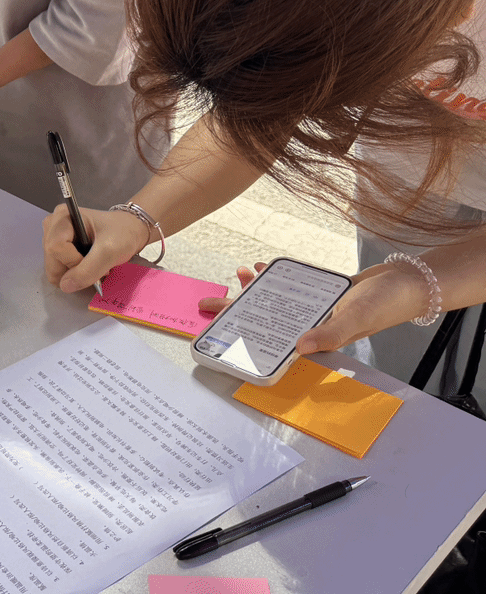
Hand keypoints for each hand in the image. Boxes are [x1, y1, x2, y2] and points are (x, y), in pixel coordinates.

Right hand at [43, 206, 150, 292]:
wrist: (131, 230)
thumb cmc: (123, 233)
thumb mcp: (109, 252)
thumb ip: (88, 270)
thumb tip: (65, 286)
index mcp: (63, 216)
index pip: (55, 248)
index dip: (72, 261)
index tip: (93, 260)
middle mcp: (53, 224)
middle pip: (51, 259)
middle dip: (73, 269)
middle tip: (95, 264)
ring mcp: (53, 236)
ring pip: (54, 267)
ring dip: (74, 271)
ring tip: (93, 262)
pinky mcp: (58, 247)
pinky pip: (59, 269)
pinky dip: (74, 272)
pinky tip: (87, 263)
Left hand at [201, 261, 430, 355]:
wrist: (406, 283)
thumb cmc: (385, 306)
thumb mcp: (355, 320)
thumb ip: (329, 334)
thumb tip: (299, 347)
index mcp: (314, 338)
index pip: (270, 339)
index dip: (244, 335)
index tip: (219, 330)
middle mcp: (310, 325)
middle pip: (264, 319)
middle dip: (237, 311)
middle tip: (208, 303)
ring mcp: (314, 308)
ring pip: (274, 301)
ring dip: (255, 290)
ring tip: (239, 275)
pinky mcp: (321, 293)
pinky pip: (290, 286)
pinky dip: (275, 276)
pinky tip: (263, 267)